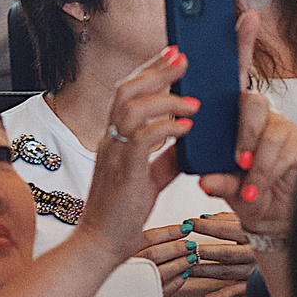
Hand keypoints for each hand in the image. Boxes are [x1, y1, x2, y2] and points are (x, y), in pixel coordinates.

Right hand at [80, 47, 195, 261]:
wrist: (102, 243)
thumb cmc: (121, 213)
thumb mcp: (149, 178)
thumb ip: (166, 157)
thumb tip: (187, 139)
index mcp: (114, 138)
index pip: (127, 92)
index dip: (149, 70)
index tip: (172, 54)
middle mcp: (110, 139)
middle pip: (126, 90)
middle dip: (156, 70)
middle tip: (183, 58)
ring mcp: (114, 154)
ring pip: (131, 108)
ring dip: (166, 99)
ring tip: (194, 100)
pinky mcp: (124, 171)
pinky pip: (143, 139)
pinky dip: (167, 128)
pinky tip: (187, 127)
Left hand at [137, 214, 254, 296]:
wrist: (282, 255)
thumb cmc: (262, 235)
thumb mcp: (247, 222)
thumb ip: (226, 219)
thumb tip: (204, 218)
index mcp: (253, 234)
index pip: (225, 229)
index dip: (205, 226)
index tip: (188, 223)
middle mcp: (254, 253)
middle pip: (225, 253)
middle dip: (203, 251)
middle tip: (185, 248)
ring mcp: (253, 270)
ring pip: (225, 272)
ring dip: (204, 271)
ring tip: (186, 268)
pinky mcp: (252, 284)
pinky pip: (235, 292)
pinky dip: (220, 296)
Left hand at [194, 10, 296, 256]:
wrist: (274, 221)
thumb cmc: (245, 193)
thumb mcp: (222, 183)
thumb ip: (215, 177)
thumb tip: (206, 177)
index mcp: (232, 117)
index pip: (234, 75)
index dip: (241, 44)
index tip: (246, 16)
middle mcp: (257, 117)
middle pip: (251, 103)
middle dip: (243, 132)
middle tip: (236, 158)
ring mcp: (279, 127)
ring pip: (267, 131)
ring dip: (254, 160)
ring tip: (246, 182)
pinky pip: (281, 151)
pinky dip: (264, 174)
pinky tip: (256, 190)